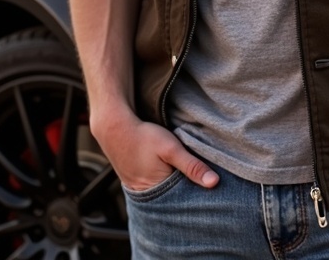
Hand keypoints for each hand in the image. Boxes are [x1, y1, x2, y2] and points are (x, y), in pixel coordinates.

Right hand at [91, 107, 218, 191]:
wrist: (114, 128)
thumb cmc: (143, 137)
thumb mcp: (171, 148)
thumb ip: (192, 166)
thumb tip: (214, 182)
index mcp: (159, 192)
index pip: (185, 200)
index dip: (198, 193)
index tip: (211, 186)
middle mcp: (148, 196)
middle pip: (174, 198)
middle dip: (187, 191)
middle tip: (200, 178)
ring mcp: (139, 190)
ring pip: (164, 192)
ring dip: (175, 184)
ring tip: (183, 173)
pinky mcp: (135, 181)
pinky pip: (154, 186)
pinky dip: (163, 181)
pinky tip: (168, 171)